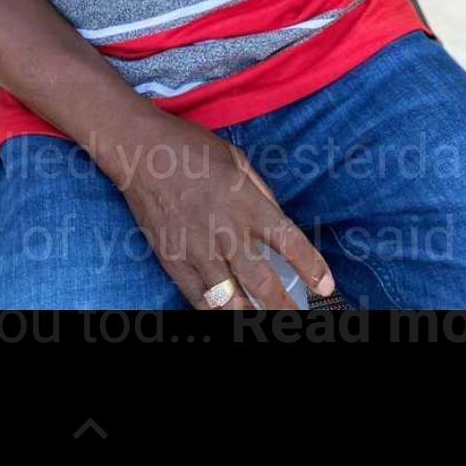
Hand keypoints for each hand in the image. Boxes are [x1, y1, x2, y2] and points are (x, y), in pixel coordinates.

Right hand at [118, 118, 335, 310]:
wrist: (139, 151)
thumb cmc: (190, 148)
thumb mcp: (236, 159)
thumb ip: (259, 192)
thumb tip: (276, 218)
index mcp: (245, 202)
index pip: (289, 241)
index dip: (311, 267)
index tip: (326, 285)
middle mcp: (225, 230)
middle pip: (263, 281)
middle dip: (284, 305)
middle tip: (297, 317)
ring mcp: (197, 249)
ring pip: (230, 299)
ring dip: (250, 312)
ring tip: (263, 317)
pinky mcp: (172, 259)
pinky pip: (198, 298)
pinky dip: (216, 309)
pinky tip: (228, 311)